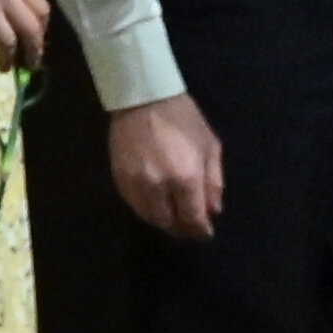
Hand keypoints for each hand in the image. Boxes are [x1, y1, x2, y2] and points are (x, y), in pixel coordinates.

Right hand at [108, 90, 225, 242]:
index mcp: (186, 178)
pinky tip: (154, 204)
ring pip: (148, 216)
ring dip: (162, 221)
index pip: (192, 218)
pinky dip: (145, 209)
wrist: (144, 98)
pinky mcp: (119, 177)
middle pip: (168, 222)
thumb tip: (213, 210)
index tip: (205, 233)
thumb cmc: (184, 119)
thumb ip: (214, 181)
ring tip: (172, 218)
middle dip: (181, 229)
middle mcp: (159, 185)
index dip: (200, 230)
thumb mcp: (210, 147)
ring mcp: (135, 183)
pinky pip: (132, 203)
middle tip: (189, 228)